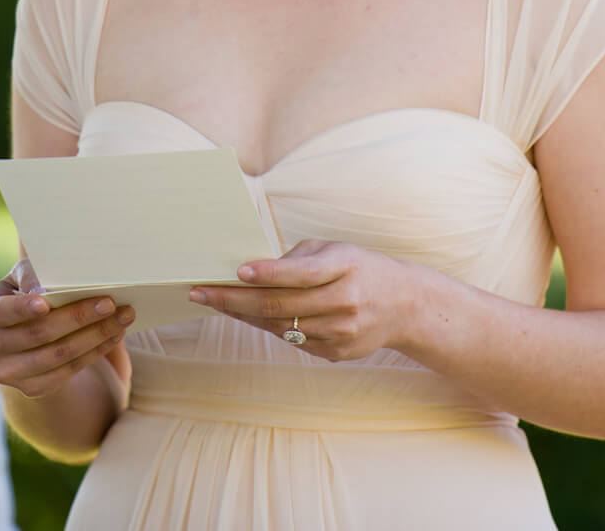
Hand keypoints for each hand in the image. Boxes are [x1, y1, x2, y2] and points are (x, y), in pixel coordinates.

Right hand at [0, 259, 135, 397]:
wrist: (16, 333)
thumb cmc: (20, 293)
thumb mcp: (18, 278)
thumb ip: (30, 276)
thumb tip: (44, 289)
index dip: (20, 309)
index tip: (44, 303)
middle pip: (39, 334)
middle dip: (78, 316)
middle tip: (110, 302)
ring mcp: (9, 373)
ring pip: (58, 355)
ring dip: (95, 335)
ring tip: (123, 317)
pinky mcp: (31, 388)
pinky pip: (68, 371)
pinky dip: (95, 352)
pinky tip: (114, 336)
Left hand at [189, 239, 424, 361]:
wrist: (404, 305)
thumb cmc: (360, 268)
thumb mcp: (335, 250)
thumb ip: (297, 259)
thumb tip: (252, 272)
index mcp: (344, 269)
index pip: (299, 274)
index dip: (266, 274)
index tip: (235, 271)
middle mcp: (343, 303)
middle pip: (280, 307)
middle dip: (234, 300)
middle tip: (200, 293)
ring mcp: (340, 333)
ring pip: (280, 328)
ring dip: (243, 316)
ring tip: (215, 302)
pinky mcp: (336, 353)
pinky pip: (292, 340)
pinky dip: (269, 327)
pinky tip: (249, 315)